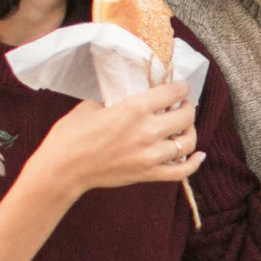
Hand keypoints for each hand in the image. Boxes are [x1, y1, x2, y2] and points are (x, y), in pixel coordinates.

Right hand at [23, 82, 201, 201]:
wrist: (62, 170)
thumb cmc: (71, 135)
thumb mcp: (92, 106)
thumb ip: (116, 100)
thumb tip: (129, 95)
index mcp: (134, 109)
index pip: (173, 92)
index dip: (180, 87)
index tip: (179, 86)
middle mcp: (147, 131)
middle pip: (185, 116)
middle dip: (187, 107)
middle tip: (183, 105)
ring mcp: (150, 156)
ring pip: (187, 143)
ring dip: (190, 132)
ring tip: (185, 126)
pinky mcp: (148, 174)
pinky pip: (181, 171)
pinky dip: (194, 163)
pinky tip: (198, 155)